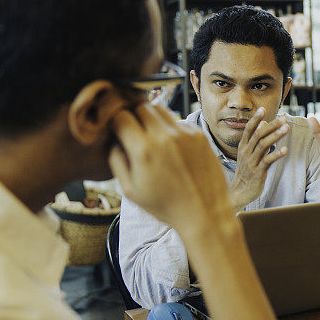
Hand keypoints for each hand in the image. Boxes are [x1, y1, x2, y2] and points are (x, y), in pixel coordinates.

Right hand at [108, 104, 236, 239]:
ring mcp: (185, 134)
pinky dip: (171, 128)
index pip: (121, 117)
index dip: (116, 123)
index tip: (118, 133)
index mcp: (144, 150)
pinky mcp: (200, 136)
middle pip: (141, 107)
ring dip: (152, 118)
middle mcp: (165, 136)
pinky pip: (179, 121)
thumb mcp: (130, 190)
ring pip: (161, 109)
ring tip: (152, 137)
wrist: (204, 212)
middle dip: (133, 116)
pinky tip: (172, 147)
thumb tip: (114, 140)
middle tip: (134, 132)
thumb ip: (117, 160)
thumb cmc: (165, 206)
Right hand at [229, 107, 288, 208]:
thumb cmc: (247, 171)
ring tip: (287, 129)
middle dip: (272, 125)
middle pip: (258, 135)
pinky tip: (285, 149)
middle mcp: (246, 152)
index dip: (256, 118)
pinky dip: (276, 154)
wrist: (240, 192)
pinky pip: (268, 161)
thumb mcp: (249, 153)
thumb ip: (256, 138)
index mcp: (243, 146)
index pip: (249, 129)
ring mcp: (251, 162)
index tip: (263, 108)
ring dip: (276, 136)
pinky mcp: (258, 172)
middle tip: (283, 118)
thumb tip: (263, 122)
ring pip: (263, 145)